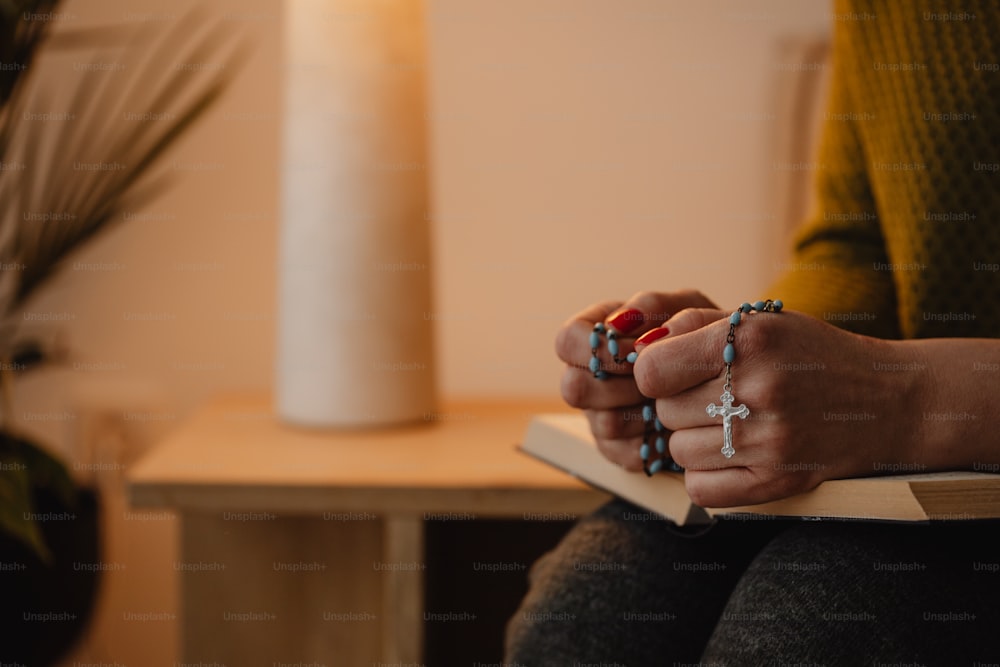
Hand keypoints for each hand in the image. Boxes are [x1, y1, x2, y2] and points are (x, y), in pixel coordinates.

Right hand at [555, 290, 718, 470]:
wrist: (729, 379)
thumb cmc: (702, 335)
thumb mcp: (687, 307)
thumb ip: (653, 306)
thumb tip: (618, 323)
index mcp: (595, 335)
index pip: (567, 341)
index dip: (597, 350)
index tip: (636, 351)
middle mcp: (589, 376)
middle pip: (573, 388)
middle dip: (619, 385)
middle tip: (656, 381)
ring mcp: (600, 415)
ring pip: (602, 423)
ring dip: (644, 412)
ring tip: (673, 399)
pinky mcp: (620, 449)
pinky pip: (626, 452)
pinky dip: (656, 439)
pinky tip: (674, 424)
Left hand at [632, 306, 919, 506]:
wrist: (887, 400)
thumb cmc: (810, 354)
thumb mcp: (759, 321)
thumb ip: (693, 325)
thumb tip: (638, 347)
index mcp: (749, 340)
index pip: (652, 370)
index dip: (654, 371)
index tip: (671, 371)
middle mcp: (760, 389)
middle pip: (665, 411)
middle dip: (677, 403)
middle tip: (712, 396)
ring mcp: (770, 440)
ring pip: (678, 450)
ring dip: (692, 438)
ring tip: (729, 423)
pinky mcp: (778, 482)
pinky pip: (700, 488)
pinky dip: (705, 474)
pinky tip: (731, 455)